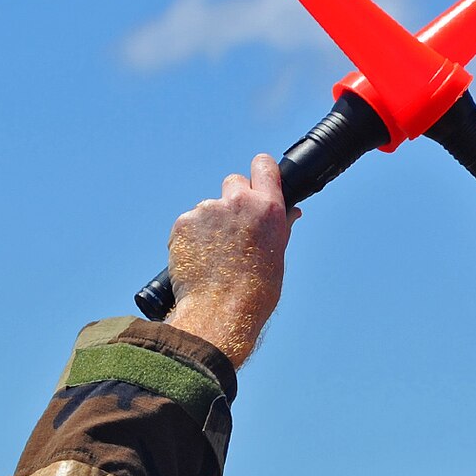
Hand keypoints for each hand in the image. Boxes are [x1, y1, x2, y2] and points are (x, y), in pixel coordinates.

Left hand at [164, 154, 298, 367]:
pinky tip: (197, 260)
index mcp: (267, 207)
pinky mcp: (184, 223)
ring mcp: (208, 210)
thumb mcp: (277, 255)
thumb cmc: (255, 290)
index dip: (259, 171)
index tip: (255, 180)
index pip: (264, 165)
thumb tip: (291, 211)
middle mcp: (238, 202)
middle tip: (231, 230)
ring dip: (209, 223)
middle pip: (233, 182)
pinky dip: (191, 237)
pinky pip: (188, 224)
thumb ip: (280, 227)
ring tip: (213, 256)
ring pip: (208, 207)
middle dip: (232, 200)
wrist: (220, 310)